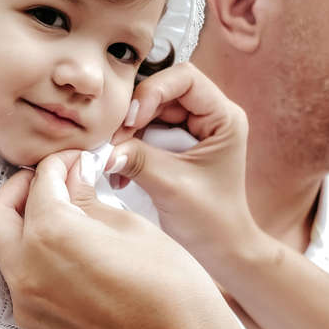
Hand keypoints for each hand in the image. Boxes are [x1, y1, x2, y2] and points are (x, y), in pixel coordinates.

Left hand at [0, 149, 247, 328]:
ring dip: (28, 237)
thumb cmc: (171, 286)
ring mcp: (26, 313)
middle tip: (48, 185)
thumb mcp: (131, 226)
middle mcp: (25, 273)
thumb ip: (88, 200)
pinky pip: (28, 298)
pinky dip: (44, 278)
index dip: (59, 164)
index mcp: (49, 235)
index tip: (74, 163)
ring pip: (8, 260)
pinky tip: (80, 278)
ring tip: (68, 231)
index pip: (40, 183)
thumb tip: (72, 177)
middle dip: (19, 192)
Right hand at [106, 62, 265, 286]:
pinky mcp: (175, 145)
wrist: (220, 250)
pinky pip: (145, 132)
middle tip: (114, 141)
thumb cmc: (211, 220)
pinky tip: (120, 172)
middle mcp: (209, 116)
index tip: (132, 119)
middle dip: (134, 114)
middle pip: (162, 92)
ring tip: (114, 159)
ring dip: (127, 133)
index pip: (185, 79)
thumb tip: (105, 149)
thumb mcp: (172, 187)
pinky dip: (129, 147)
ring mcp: (191, 129)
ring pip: (149, 111)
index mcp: (224, 117)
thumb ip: (138, 160)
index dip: (154, 90)